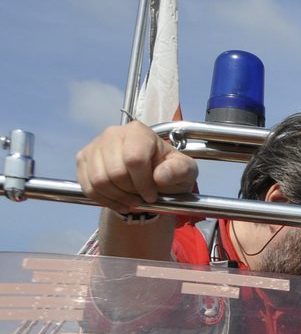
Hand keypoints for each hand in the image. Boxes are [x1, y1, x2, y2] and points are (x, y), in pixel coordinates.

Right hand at [75, 121, 196, 215]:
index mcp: (139, 132)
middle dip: (131, 192)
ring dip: (118, 197)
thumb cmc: (170, 171)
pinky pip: (88, 187)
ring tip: (132, 200)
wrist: (152, 177)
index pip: (134, 159)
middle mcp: (113, 133)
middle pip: (115, 172)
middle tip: (142, 198)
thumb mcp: (185, 171)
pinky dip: (105, 200)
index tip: (152, 195)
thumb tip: (160, 176)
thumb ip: (179, 171)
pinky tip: (119, 201)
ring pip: (99, 181)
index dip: (143, 183)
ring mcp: (95, 146)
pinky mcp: (83, 159)